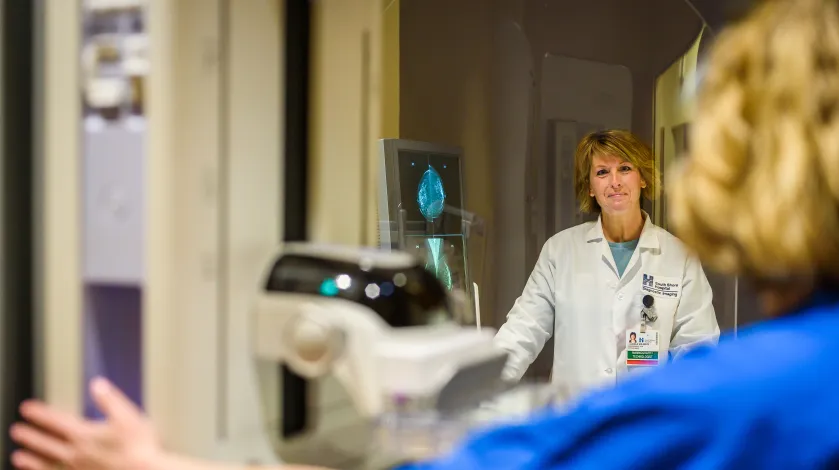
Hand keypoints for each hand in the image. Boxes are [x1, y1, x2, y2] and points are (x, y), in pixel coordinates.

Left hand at [9, 377, 164, 469]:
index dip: (39, 414)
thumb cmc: (140, 447)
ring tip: (18, 456)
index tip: (27, 409)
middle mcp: (76, 454)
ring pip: (47, 464)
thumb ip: (109, 399)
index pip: (56, 421)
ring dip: (31, 459)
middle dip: (29, 436)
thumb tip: (97, 385)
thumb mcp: (128, 415)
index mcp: (85, 434)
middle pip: (46, 443)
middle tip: (17, 430)